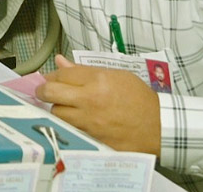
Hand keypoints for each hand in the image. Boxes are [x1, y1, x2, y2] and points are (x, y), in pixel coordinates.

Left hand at [37, 55, 161, 154]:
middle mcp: (90, 100)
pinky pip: (71, 131)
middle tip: (44, 91)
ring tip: (64, 107)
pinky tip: (73, 122)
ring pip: (57, 114)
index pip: (61, 74)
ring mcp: (91, 122)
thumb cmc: (140, 99)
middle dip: (43, 91)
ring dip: (57, 109)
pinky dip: (68, 125)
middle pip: (51, 92)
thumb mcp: (116, 75)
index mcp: (97, 81)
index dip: (52, 75)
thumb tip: (61, 62)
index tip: (51, 78)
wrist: (159, 126)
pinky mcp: (93, 139)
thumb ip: (85, 70)